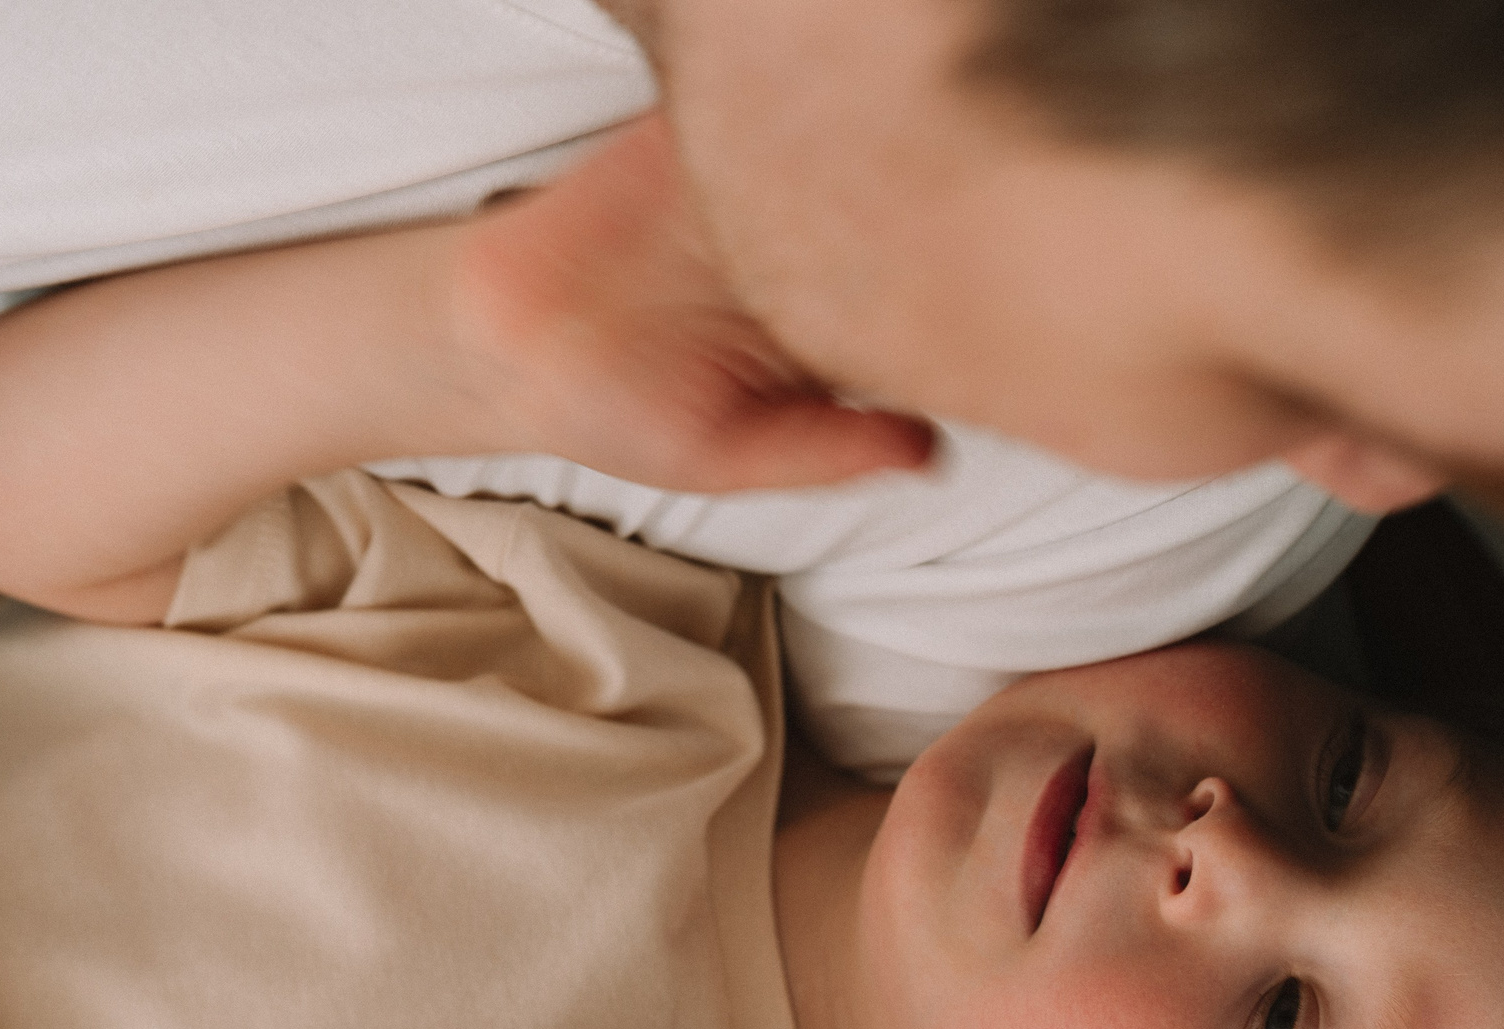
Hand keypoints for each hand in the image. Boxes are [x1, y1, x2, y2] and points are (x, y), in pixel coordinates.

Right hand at [449, 114, 934, 492]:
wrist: (503, 335)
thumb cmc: (614, 410)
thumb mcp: (725, 456)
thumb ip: (826, 450)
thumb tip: (932, 451)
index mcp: (826, 317)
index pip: (920, 291)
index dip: (964, 283)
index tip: (1000, 277)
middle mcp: (802, 245)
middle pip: (898, 208)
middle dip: (936, 200)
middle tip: (973, 196)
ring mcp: (753, 184)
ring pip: (843, 144)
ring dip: (874, 137)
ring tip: (909, 138)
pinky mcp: (698, 131)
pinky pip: (754, 99)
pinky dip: (790, 98)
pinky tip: (817, 112)